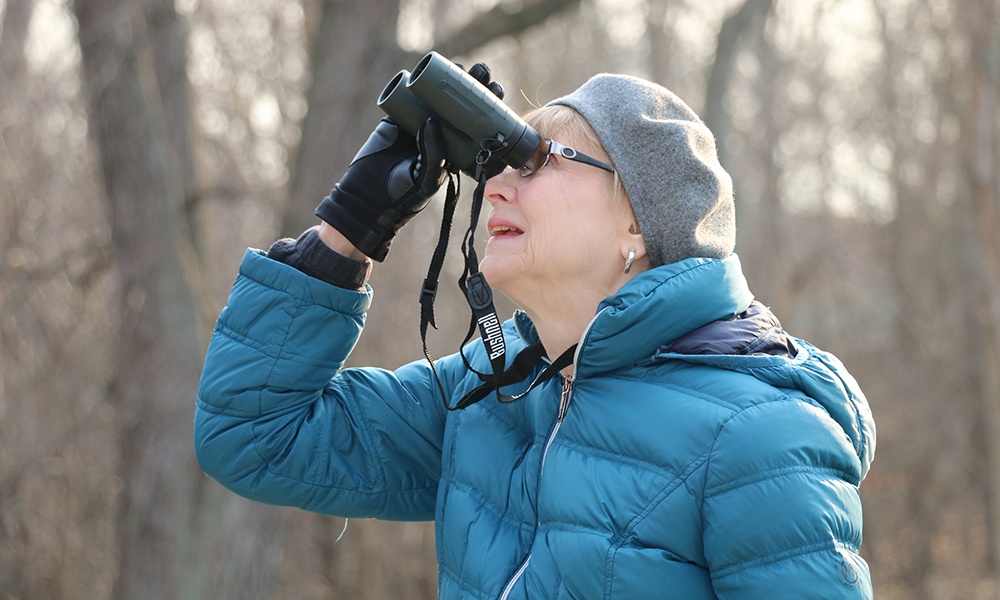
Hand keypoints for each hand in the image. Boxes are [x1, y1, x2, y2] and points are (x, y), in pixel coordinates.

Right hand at [314, 62, 503, 260]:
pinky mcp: (401, 118)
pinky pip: (415, 96)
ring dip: (454, 81)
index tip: (498, 95)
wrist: (368, 196)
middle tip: (486, 76)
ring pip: (442, 98)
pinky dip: (425, 82)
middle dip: (476, 91)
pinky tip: (437, 68)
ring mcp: (421, 125)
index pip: (478, 129)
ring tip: (467, 67)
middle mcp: (442, 137)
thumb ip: (433, 154)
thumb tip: (433, 121)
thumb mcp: (425, 179)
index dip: (490, 112)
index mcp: (456, 153)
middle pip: (464, 109)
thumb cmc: (402, 195)